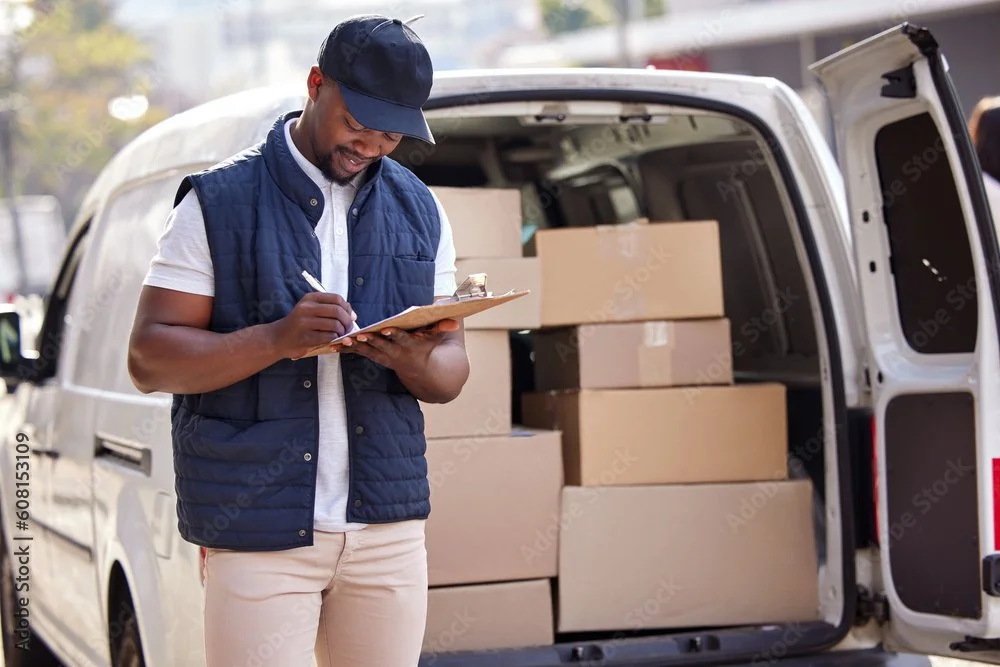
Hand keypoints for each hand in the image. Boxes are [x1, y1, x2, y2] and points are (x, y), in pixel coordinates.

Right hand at [266, 292, 355, 358]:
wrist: (278, 338)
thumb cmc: (299, 324)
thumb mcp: (311, 309)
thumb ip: (329, 308)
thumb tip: (352, 313)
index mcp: (310, 298)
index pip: (336, 298)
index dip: (348, 308)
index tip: (351, 316)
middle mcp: (306, 308)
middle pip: (337, 311)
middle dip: (347, 321)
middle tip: (349, 328)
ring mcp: (305, 323)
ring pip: (335, 325)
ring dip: (342, 332)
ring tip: (340, 335)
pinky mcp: (305, 337)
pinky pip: (328, 337)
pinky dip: (334, 339)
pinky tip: (332, 340)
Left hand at [337, 319, 459, 376]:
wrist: (425, 370)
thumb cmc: (431, 345)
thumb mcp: (439, 336)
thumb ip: (444, 326)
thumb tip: (455, 320)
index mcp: (411, 345)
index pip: (402, 339)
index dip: (394, 334)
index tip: (386, 329)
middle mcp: (397, 353)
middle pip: (381, 346)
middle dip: (370, 341)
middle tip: (358, 335)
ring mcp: (385, 357)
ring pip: (368, 351)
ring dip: (354, 347)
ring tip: (340, 341)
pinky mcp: (377, 357)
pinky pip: (360, 353)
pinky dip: (347, 350)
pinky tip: (334, 345)